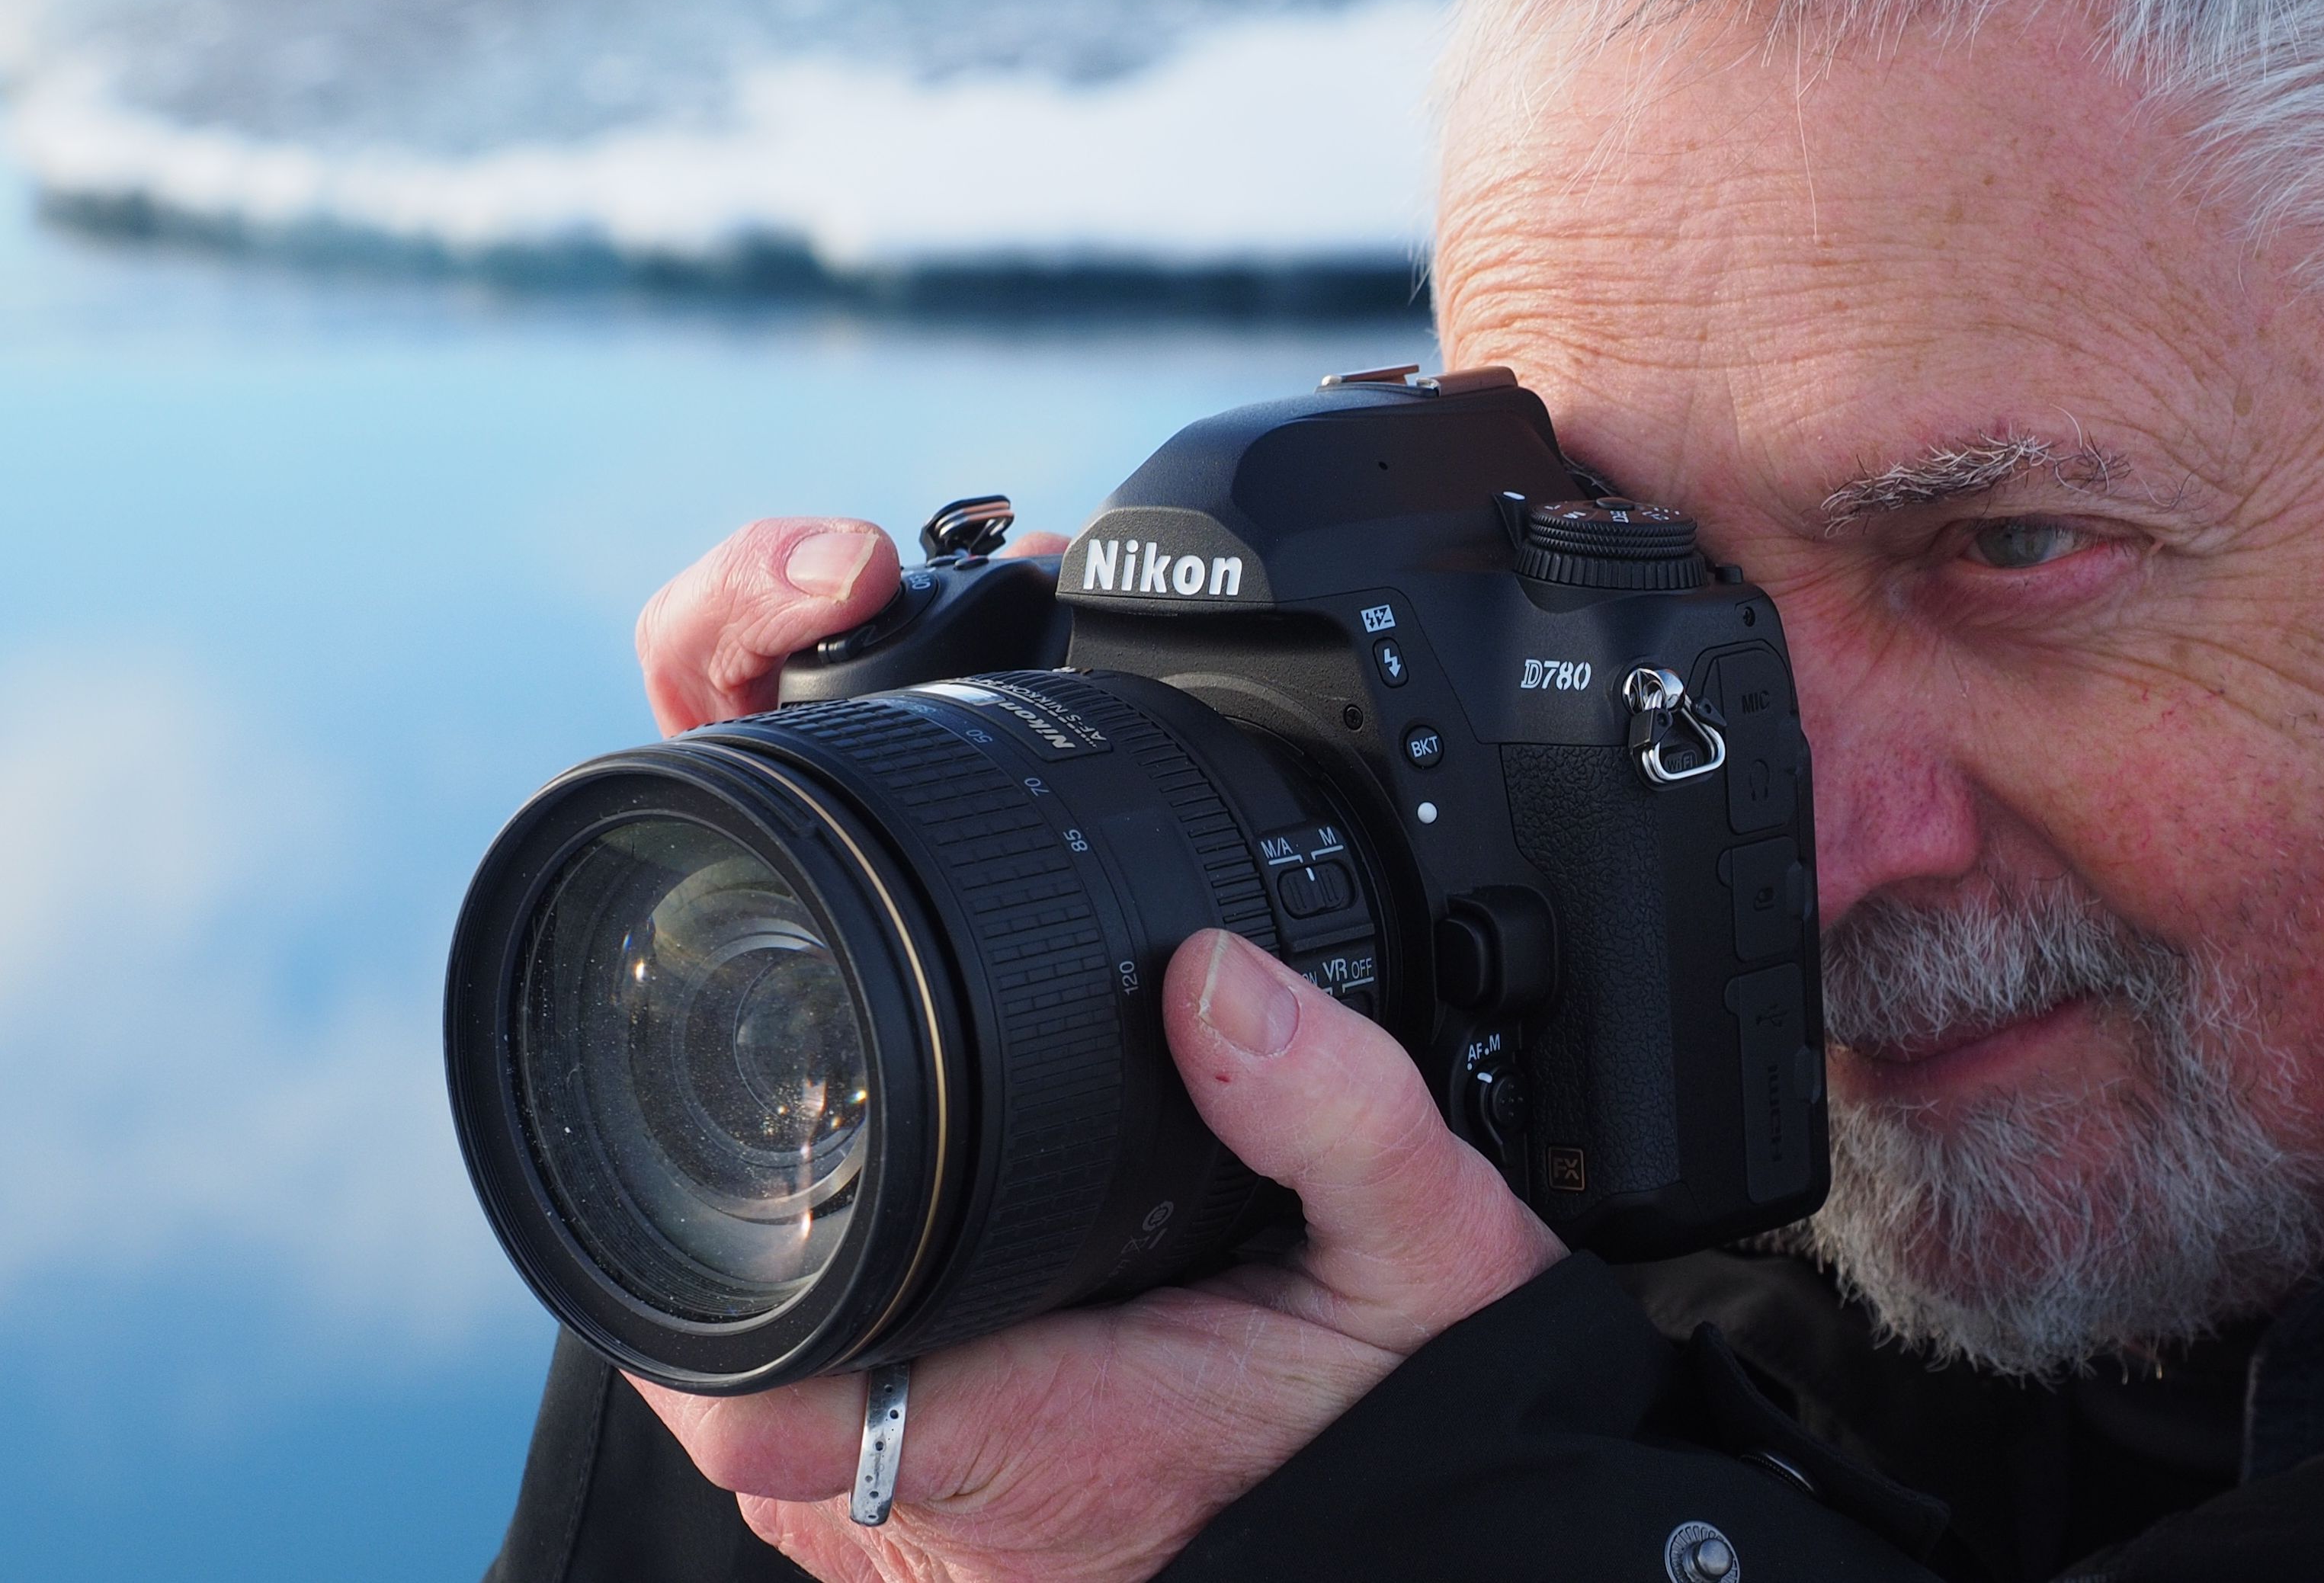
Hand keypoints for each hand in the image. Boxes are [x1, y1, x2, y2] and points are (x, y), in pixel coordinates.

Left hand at [625, 518, 1567, 1579]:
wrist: (1454, 1533)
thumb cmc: (1424, 1414)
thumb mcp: (1429, 1245)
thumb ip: (1338, 1107)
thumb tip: (1211, 974)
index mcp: (1038, 1441)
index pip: (763, 1408)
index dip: (694, 1299)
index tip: (709, 1182)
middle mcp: (962, 1532)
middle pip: (751, 1402)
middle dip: (771, 1264)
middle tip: (837, 1158)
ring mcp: (950, 1564)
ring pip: (794, 1440)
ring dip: (820, 1327)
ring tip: (891, 1223)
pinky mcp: (961, 1570)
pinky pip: (853, 1476)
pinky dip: (872, 1385)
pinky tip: (944, 1313)